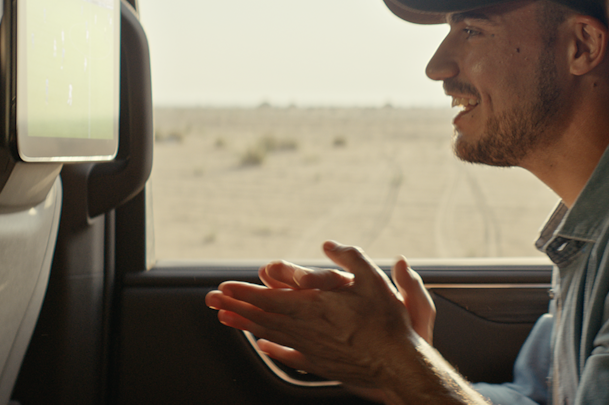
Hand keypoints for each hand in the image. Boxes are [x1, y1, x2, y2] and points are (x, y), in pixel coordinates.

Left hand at [205, 241, 431, 392]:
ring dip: (245, 324)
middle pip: (262, 316)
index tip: (224, 287)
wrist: (396, 363)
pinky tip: (262, 346)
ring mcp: (310, 348)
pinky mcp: (319, 363)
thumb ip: (350, 258)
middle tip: (212, 300)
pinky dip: (271, 348)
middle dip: (234, 306)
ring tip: (226, 318)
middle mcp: (306, 329)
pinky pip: (287, 354)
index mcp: (314, 307)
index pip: (268, 298)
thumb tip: (329, 244)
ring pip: (270, 334)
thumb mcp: (373, 280)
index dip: (243, 293)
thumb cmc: (387, 324)